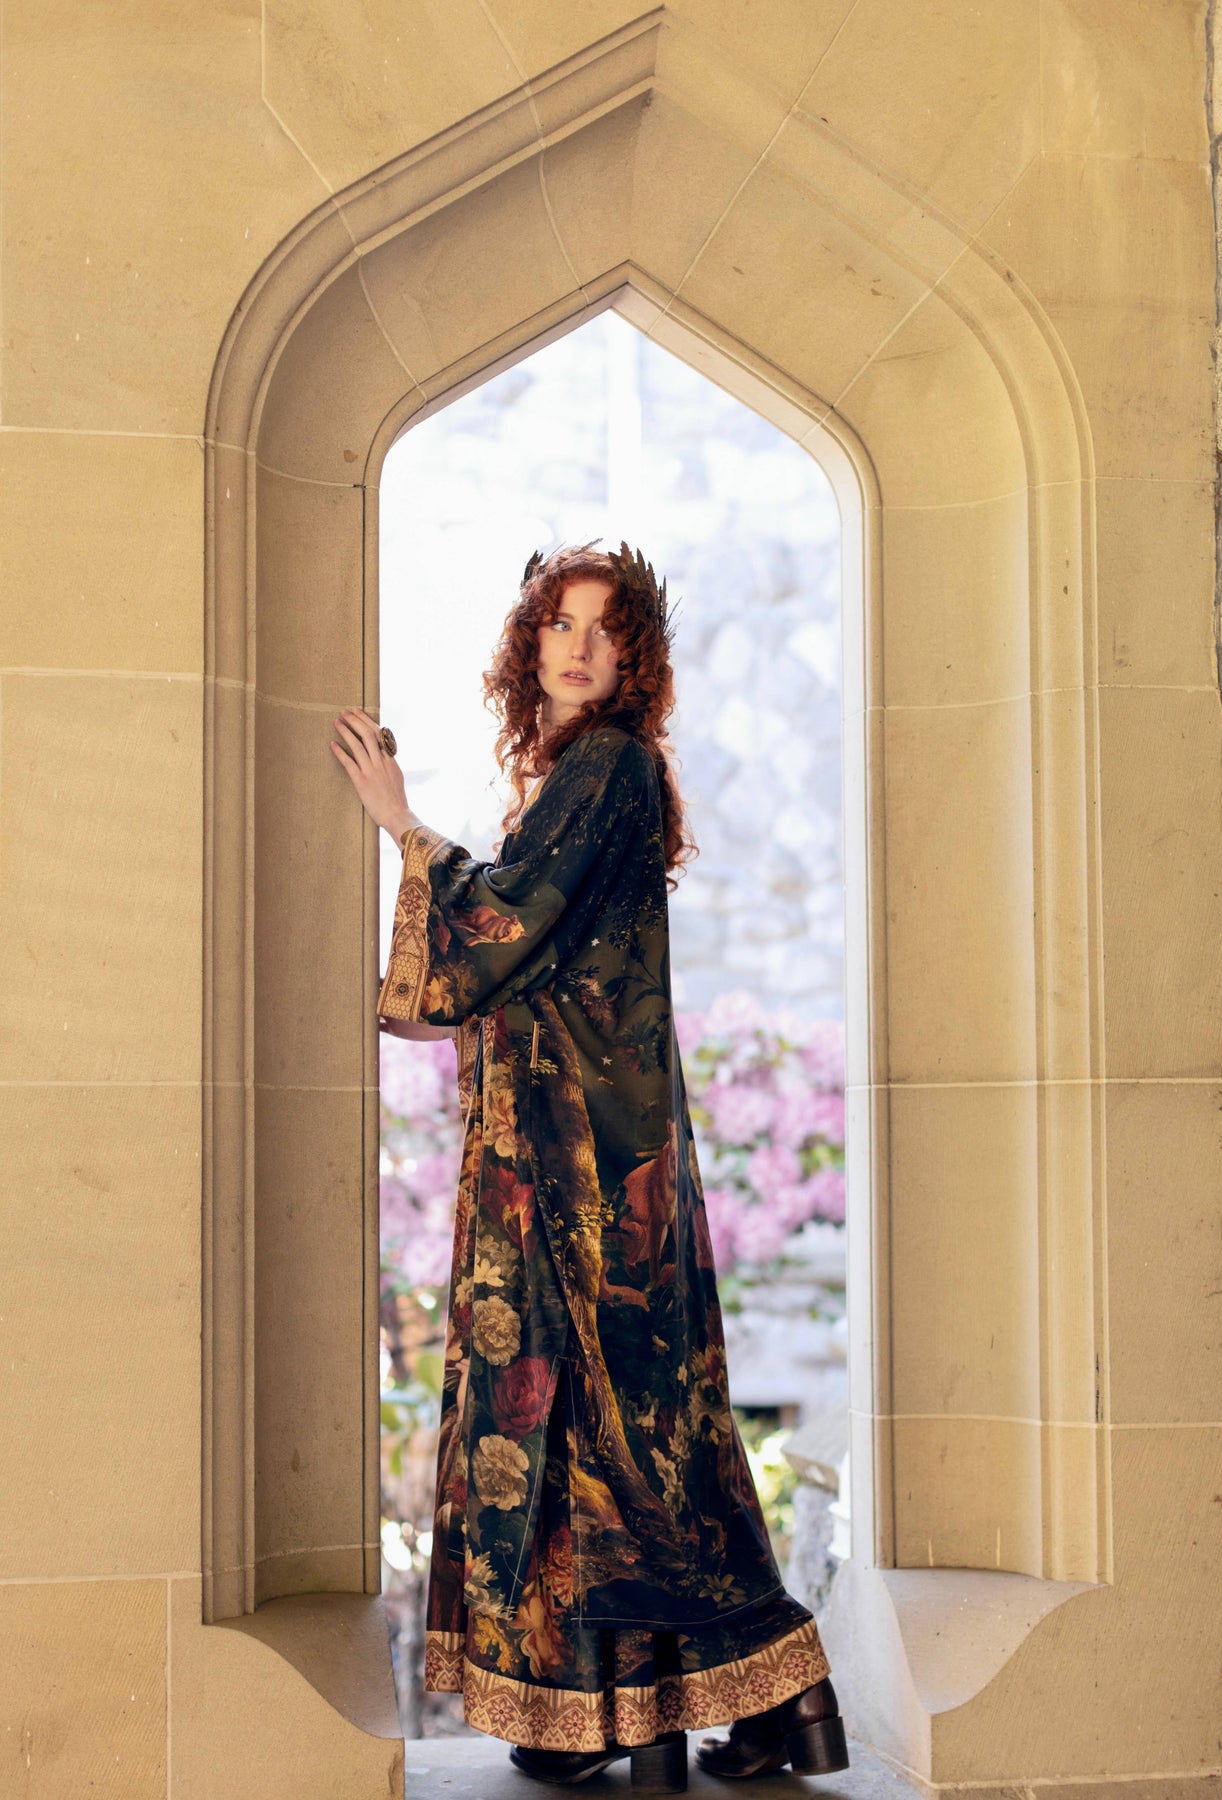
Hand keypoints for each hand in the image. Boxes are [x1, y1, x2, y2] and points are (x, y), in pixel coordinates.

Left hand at [330, 708, 412, 839]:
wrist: (397, 815)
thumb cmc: (396, 799)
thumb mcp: (396, 776)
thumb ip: (389, 763)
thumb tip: (383, 755)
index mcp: (390, 760)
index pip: (379, 734)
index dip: (367, 721)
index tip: (358, 712)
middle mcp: (381, 762)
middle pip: (368, 735)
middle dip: (355, 721)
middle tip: (345, 713)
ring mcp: (372, 771)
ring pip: (358, 745)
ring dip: (346, 732)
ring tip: (336, 723)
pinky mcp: (362, 782)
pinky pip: (349, 763)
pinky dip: (340, 752)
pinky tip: (332, 744)